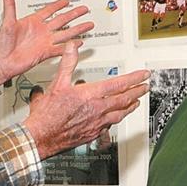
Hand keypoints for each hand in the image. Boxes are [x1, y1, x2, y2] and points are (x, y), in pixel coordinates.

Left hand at [0, 0, 93, 84]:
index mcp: (32, 22)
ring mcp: (44, 42)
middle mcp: (40, 31)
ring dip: (76, 29)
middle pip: (61, 20)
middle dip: (73, 14)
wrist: (1, 63)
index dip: (58, 5)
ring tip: (88, 25)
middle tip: (83, 9)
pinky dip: (70, 47)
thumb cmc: (1, 45)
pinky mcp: (45, 53)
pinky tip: (78, 43)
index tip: (67, 0)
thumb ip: (9, 6)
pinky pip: (60, 49)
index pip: (48, 10)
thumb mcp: (6, 22)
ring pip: (64, 34)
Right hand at [22, 43, 148, 158]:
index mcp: (90, 95)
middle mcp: (97, 110)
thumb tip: (72, 47)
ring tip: (136, 102)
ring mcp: (96, 124)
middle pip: (124, 99)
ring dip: (130, 106)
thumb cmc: (46, 115)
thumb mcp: (56, 84)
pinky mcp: (93, 134)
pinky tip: (115, 118)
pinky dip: (116, 119)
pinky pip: (110, 126)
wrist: (41, 137)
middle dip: (137, 92)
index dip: (134, 78)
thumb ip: (67, 63)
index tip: (143, 75)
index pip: (118, 84)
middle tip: (145, 87)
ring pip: (120, 114)